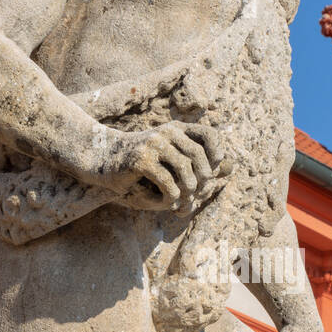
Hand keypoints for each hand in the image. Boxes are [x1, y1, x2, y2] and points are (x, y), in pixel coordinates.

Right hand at [106, 123, 227, 209]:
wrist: (101, 159)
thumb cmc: (138, 165)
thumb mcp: (167, 160)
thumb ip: (194, 163)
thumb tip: (230, 166)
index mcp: (176, 129)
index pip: (210, 135)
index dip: (217, 155)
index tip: (211, 173)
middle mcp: (167, 132)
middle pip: (199, 157)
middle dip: (202, 182)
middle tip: (194, 197)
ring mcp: (153, 144)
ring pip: (186, 171)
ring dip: (187, 192)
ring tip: (181, 202)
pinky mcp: (141, 160)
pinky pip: (168, 183)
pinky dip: (171, 197)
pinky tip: (165, 201)